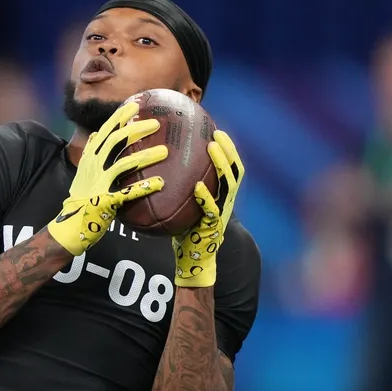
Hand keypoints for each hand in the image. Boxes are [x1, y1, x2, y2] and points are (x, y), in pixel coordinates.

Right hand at [47, 102, 167, 255]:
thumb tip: (97, 134)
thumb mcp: (83, 172)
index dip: (120, 117)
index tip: (135, 105)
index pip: (106, 131)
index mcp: (90, 158)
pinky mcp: (105, 201)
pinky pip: (127, 193)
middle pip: (116, 141)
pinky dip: (143, 187)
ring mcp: (99, 184)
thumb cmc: (81, 197)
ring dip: (145, 156)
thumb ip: (91, 153)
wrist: (70, 224)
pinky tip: (159, 183)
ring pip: (124, 164)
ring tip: (164, 151)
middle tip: (156, 124)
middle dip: (136, 130)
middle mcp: (93, 167)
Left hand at [173, 130, 245, 287]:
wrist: (193, 260)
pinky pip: (212, 209)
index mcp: (220, 195)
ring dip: (222, 165)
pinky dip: (206, 197)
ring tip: (212, 149)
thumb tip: (157, 167)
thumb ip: (180, 188)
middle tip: (217, 134)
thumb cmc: (185, 230)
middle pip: (234, 171)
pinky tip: (198, 187)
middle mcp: (225, 202)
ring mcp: (221, 214)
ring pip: (228, 185)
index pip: (230, 167)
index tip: (217, 130)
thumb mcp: (185, 205)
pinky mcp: (212, 227)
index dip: (228, 149)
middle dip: (229, 150)